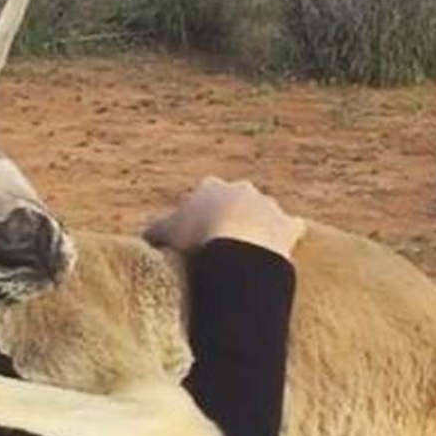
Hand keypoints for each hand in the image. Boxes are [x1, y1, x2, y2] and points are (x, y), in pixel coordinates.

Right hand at [145, 177, 304, 258]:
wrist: (238, 249)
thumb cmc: (197, 237)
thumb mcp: (166, 232)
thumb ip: (155, 230)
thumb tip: (144, 236)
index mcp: (211, 186)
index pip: (204, 190)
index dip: (199, 209)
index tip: (195, 228)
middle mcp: (242, 189)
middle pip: (235, 198)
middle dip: (231, 213)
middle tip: (221, 238)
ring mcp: (268, 206)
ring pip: (264, 211)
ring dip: (258, 225)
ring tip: (248, 249)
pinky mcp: (288, 226)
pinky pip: (292, 227)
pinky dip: (287, 235)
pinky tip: (280, 249)